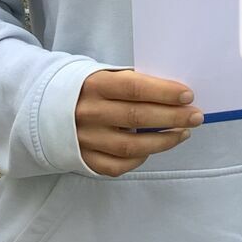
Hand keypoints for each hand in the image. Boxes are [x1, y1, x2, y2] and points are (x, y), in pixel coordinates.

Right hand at [75, 69, 204, 176]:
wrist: (45, 108)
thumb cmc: (89, 88)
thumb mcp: (105, 76)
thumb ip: (133, 83)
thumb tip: (173, 93)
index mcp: (95, 85)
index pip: (135, 88)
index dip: (164, 92)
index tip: (188, 95)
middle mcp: (88, 112)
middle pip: (137, 117)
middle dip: (172, 117)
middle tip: (196, 116)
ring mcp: (84, 139)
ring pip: (130, 146)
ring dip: (163, 140)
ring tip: (183, 133)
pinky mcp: (82, 159)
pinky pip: (116, 166)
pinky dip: (138, 159)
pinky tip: (154, 149)